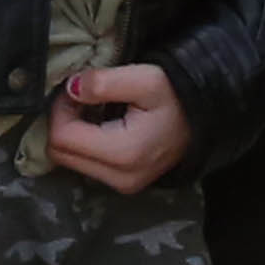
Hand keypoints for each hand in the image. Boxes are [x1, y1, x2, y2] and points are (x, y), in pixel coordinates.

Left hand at [42, 63, 193, 194]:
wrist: (205, 121)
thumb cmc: (178, 98)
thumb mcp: (146, 79)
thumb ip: (104, 82)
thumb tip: (70, 88)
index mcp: (123, 154)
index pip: (62, 137)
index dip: (60, 109)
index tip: (75, 88)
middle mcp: (119, 178)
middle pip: (60, 153)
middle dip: (62, 121)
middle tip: (80, 97)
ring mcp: (121, 186)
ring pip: (68, 161)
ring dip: (70, 133)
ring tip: (92, 109)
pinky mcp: (121, 185)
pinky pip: (84, 166)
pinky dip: (82, 144)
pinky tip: (99, 125)